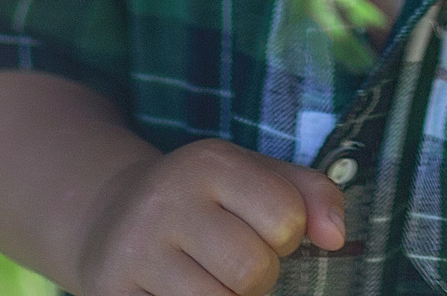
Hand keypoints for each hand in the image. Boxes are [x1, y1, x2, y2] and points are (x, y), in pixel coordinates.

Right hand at [75, 139, 348, 295]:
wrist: (108, 216)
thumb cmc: (203, 202)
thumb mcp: (253, 177)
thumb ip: (310, 194)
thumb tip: (338, 238)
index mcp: (209, 163)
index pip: (287, 217)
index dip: (287, 234)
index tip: (265, 230)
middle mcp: (166, 201)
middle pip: (253, 271)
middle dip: (257, 277)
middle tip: (234, 263)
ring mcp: (135, 250)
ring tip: (208, 280)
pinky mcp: (113, 292)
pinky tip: (180, 291)